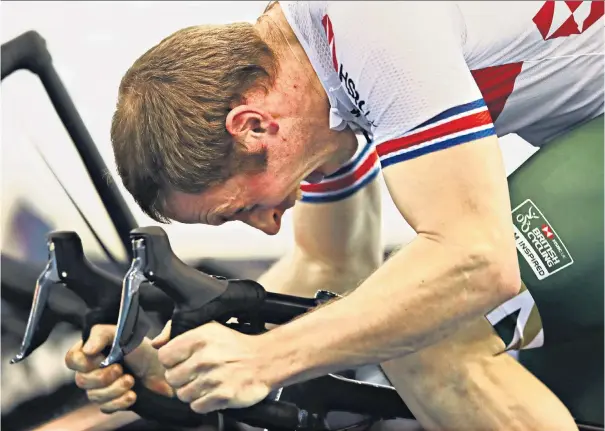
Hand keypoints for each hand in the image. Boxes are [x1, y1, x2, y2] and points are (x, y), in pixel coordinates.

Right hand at [65, 324, 172, 412]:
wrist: (161, 369)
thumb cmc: (141, 349)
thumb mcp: (123, 334)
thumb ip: (101, 335)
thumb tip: (86, 350)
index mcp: (92, 353)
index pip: (72, 359)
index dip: (82, 362)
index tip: (100, 357)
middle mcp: (92, 371)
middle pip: (81, 380)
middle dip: (103, 376)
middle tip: (121, 369)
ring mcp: (100, 389)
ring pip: (94, 396)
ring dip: (115, 388)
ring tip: (131, 380)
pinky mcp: (111, 402)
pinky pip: (106, 408)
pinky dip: (120, 401)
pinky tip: (132, 394)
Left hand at [152, 321, 271, 413]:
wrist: (265, 360)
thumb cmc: (235, 345)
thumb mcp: (209, 328)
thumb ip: (178, 333)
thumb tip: (156, 343)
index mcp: (199, 338)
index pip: (165, 356)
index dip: (172, 360)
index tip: (182, 361)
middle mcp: (204, 358)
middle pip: (171, 378)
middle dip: (181, 378)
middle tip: (195, 373)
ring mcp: (213, 378)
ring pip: (182, 395)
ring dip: (192, 391)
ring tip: (205, 382)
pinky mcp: (222, 396)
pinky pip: (196, 406)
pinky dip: (203, 402)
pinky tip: (212, 392)